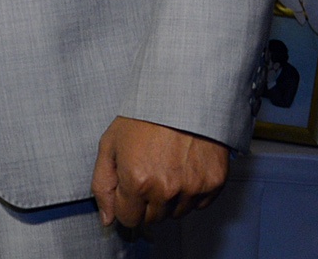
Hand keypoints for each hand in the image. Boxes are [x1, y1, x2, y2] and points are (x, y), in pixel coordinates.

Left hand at [91, 116, 227, 228]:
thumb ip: (102, 184)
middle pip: (153, 219)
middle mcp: (166, 189)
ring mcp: (192, 188)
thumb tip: (107, 219)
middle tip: (147, 174)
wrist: (181, 97)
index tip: (128, 192)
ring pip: (176, 213)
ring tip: (165, 169)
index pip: (128, 219)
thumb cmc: (142, 117)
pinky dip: (190, 193)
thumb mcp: (109, 145)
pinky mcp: (214, 183)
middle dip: (146, 203)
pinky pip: (199, 204)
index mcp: (136, 181)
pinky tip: (183, 169)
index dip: (125, 206)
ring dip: (168, 200)